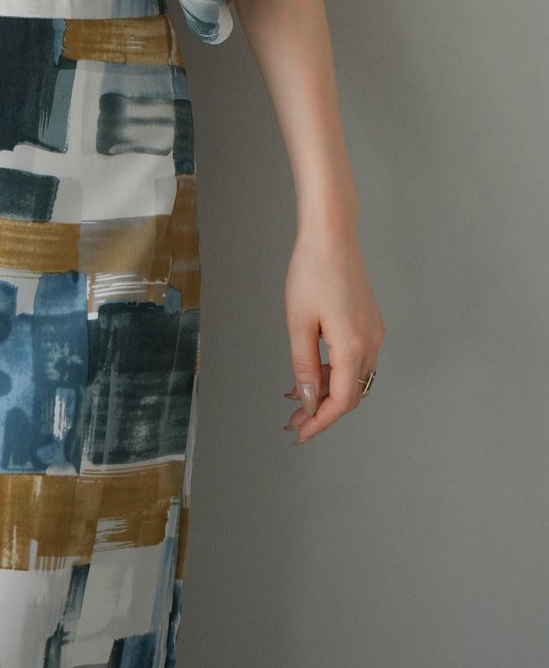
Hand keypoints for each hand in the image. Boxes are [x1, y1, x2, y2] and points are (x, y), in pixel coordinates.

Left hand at [281, 219, 384, 443]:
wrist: (332, 234)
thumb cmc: (311, 272)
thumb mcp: (299, 322)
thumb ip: (304, 365)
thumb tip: (308, 400)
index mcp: (353, 347)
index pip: (341, 401)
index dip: (321, 422)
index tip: (300, 433)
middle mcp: (371, 344)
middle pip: (350, 394)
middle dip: (322, 410)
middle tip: (293, 419)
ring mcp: (374, 333)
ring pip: (354, 378)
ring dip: (328, 391)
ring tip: (297, 396)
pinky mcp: (370, 322)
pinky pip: (356, 360)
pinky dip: (336, 372)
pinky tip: (314, 370)